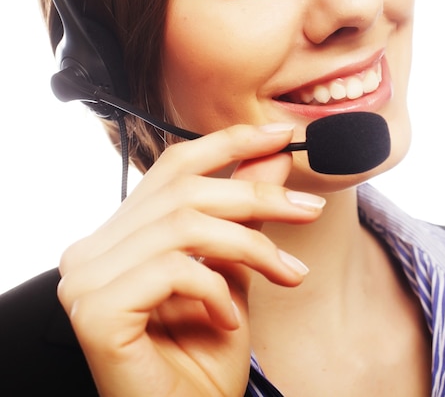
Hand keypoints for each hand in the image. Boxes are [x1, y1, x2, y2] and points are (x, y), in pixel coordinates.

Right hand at [57, 124, 324, 396]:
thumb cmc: (204, 355)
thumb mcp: (235, 269)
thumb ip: (245, 212)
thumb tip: (272, 158)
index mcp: (122, 233)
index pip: (174, 166)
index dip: (228, 142)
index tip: (278, 136)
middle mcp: (94, 248)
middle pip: (185, 191)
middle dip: (257, 197)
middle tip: (309, 211)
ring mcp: (87, 278)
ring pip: (185, 225)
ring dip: (250, 245)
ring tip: (286, 273)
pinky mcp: (96, 308)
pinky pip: (172, 269)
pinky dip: (215, 288)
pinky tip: (227, 317)